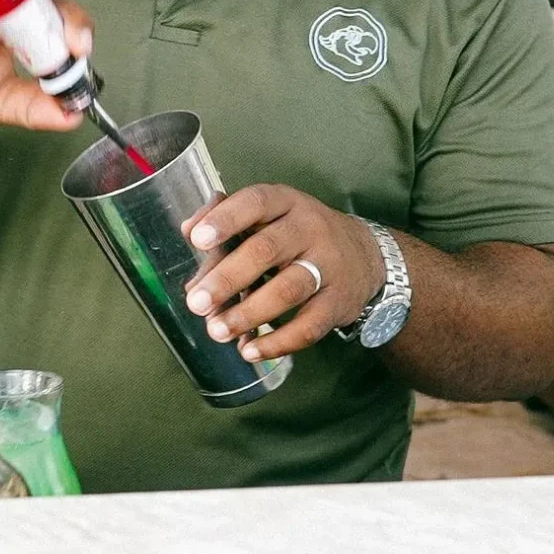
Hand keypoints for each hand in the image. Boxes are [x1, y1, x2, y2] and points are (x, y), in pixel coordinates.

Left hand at [183, 185, 386, 361]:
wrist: (365, 256)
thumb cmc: (298, 234)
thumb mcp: (269, 215)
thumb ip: (227, 220)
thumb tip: (188, 231)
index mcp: (285, 202)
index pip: (256, 202)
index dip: (226, 219)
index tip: (197, 239)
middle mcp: (309, 229)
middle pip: (266, 250)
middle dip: (227, 278)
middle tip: (196, 301)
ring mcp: (328, 265)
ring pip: (287, 289)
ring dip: (248, 313)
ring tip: (216, 331)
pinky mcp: (339, 302)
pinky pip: (309, 326)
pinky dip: (278, 342)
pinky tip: (250, 350)